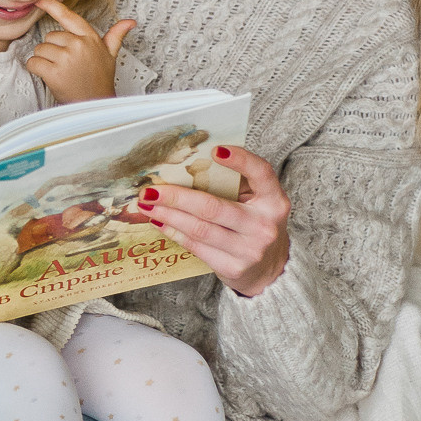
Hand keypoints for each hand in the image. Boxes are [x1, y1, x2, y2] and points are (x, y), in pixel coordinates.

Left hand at [26, 0, 136, 103]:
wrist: (94, 104)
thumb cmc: (100, 80)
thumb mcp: (110, 56)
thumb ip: (115, 36)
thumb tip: (130, 22)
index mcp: (90, 38)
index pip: (69, 17)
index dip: (53, 6)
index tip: (41, 0)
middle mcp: (79, 45)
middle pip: (49, 37)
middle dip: (52, 51)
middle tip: (65, 65)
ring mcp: (66, 58)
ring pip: (40, 50)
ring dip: (44, 61)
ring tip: (60, 72)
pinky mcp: (54, 72)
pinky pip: (33, 63)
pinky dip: (36, 70)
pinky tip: (49, 77)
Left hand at [138, 144, 289, 296]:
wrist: (269, 269)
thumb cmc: (254, 225)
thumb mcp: (256, 203)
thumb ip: (234, 185)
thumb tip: (186, 168)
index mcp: (274, 201)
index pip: (261, 174)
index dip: (241, 160)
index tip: (215, 150)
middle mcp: (264, 225)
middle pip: (213, 207)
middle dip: (176, 197)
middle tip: (150, 190)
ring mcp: (249, 250)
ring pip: (199, 228)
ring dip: (168, 215)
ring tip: (147, 206)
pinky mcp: (233, 267)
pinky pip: (196, 246)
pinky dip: (174, 232)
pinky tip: (160, 222)